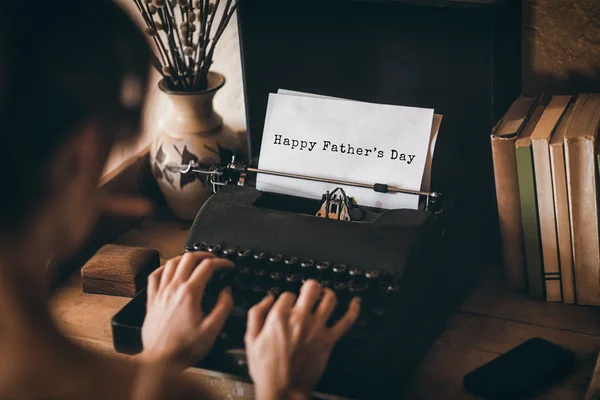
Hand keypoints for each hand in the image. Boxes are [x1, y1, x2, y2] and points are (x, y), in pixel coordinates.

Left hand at [140, 252, 233, 369]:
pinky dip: (163, 268)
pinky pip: (154, 276)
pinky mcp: (151, 300)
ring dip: (185, 258)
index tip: (228, 266)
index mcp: (190, 294)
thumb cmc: (184, 348)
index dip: (221, 262)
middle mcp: (174, 289)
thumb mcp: (212, 330)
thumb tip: (227, 292)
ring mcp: (161, 293)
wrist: (160, 361)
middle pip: (188, 258)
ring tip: (195, 261)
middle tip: (214, 259)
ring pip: (171, 263)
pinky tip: (169, 270)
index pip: (207, 266)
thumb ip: (223, 307)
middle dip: (204, 254)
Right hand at [245, 280, 360, 399]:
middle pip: (311, 288)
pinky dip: (353, 309)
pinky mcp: (329, 340)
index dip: (288, 298)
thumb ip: (256, 314)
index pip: (288, 294)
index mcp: (279, 317)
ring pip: (330, 299)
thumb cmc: (266, 369)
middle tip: (309, 292)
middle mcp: (300, 318)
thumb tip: (268, 298)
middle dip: (310, 287)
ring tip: (325, 295)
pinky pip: (346, 321)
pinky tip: (355, 302)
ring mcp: (316, 328)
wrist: (283, 391)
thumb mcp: (250, 339)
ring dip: (328, 294)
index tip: (287, 305)